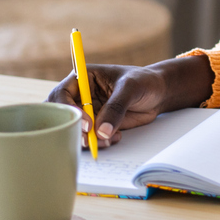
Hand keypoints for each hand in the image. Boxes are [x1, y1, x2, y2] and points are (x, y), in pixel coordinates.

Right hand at [46, 56, 213, 147]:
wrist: (158, 93)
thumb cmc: (144, 81)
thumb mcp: (131, 88)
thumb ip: (116, 107)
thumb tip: (101, 131)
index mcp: (83, 77)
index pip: (61, 94)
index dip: (69, 110)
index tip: (88, 124)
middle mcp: (80, 95)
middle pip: (61, 115)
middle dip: (73, 128)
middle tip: (91, 137)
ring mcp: (86, 111)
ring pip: (73, 130)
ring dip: (87, 139)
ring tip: (109, 138)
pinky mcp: (96, 125)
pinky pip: (88, 138)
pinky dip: (98, 142)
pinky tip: (116, 137)